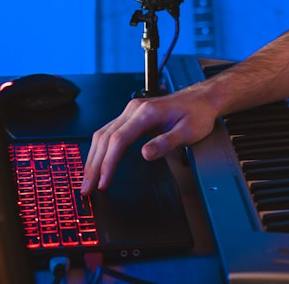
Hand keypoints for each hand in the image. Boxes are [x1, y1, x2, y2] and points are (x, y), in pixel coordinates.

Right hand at [80, 85, 218, 193]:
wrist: (201, 99)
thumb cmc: (197, 113)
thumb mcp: (188, 132)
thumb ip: (165, 143)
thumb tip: (145, 154)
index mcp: (146, 112)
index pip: (118, 140)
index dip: (108, 163)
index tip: (103, 182)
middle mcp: (134, 109)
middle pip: (105, 138)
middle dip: (94, 165)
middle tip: (86, 188)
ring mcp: (131, 112)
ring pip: (103, 134)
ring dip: (93, 158)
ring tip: (87, 180)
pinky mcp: (131, 117)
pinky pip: (109, 133)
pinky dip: (100, 149)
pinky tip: (97, 162)